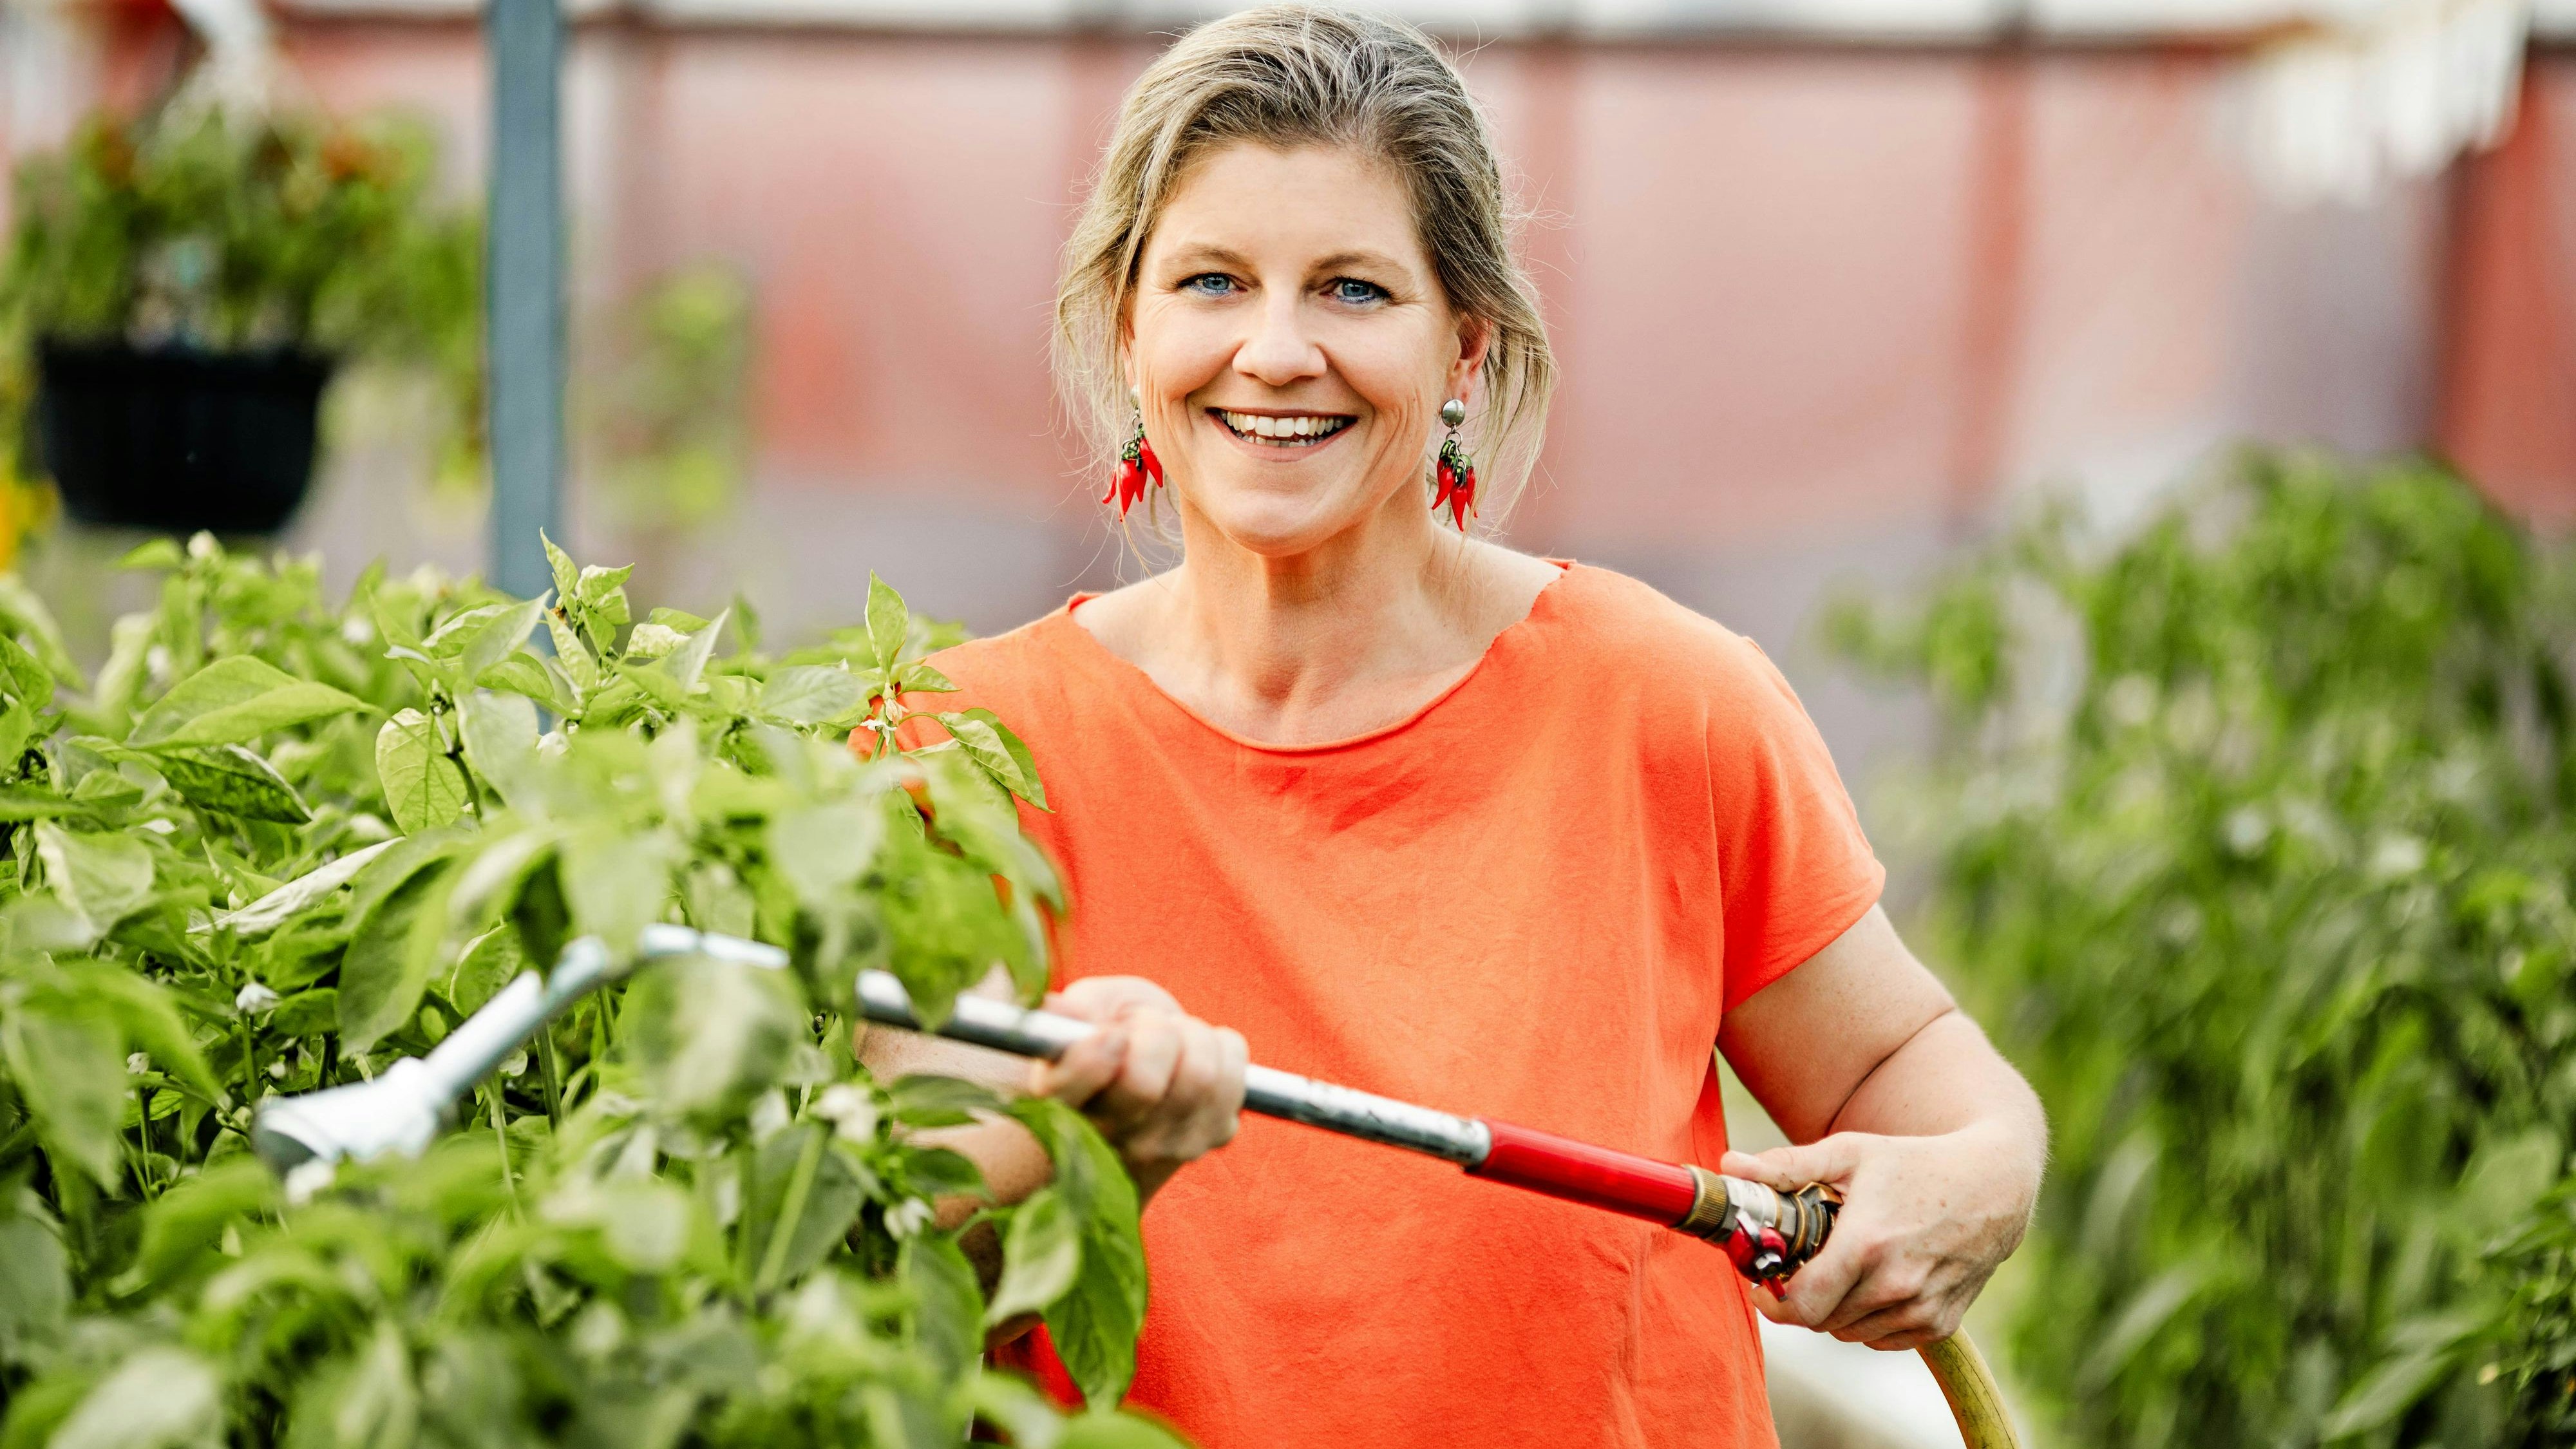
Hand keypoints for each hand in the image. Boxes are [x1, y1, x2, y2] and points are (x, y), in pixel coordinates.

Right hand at [1027, 976, 1247, 1199]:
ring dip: (1191, 1036)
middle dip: (1152, 1032)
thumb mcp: (1084, 1010)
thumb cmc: (1111, 1027)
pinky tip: (1198, 1055)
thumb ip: (1072, 1010)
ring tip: (1172, 1040)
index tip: (1110, 1032)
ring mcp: (1163, 1149)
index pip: (1071, 1094)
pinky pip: (1234, 1074)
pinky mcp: (1213, 1136)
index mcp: (1059, 1109)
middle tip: (1143, 1028)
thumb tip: (1061, 1011)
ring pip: (1199, 1076)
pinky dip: (1222, 1047)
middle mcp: (1109, 1144)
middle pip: (1144, 1084)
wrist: (1154, 1062)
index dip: (1096, 1053)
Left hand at [1721, 1123, 2036, 1350]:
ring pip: (1848, 1332)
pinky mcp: (1940, 1324)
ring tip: (1840, 1268)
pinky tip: (1872, 1281)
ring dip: (1833, 1309)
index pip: (1800, 1305)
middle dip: (1800, 1297)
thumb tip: (1729, 1166)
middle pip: (1819, 1321)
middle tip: (1799, 1268)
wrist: (1994, 1184)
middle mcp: (1895, 1286)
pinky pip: (1881, 1337)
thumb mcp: (1849, 1153)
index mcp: (1865, 1246)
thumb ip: (1785, 1167)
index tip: (1762, 1282)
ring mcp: (1921, 1309)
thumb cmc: (1915, 1163)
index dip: (1771, 1299)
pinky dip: (1866, 1319)